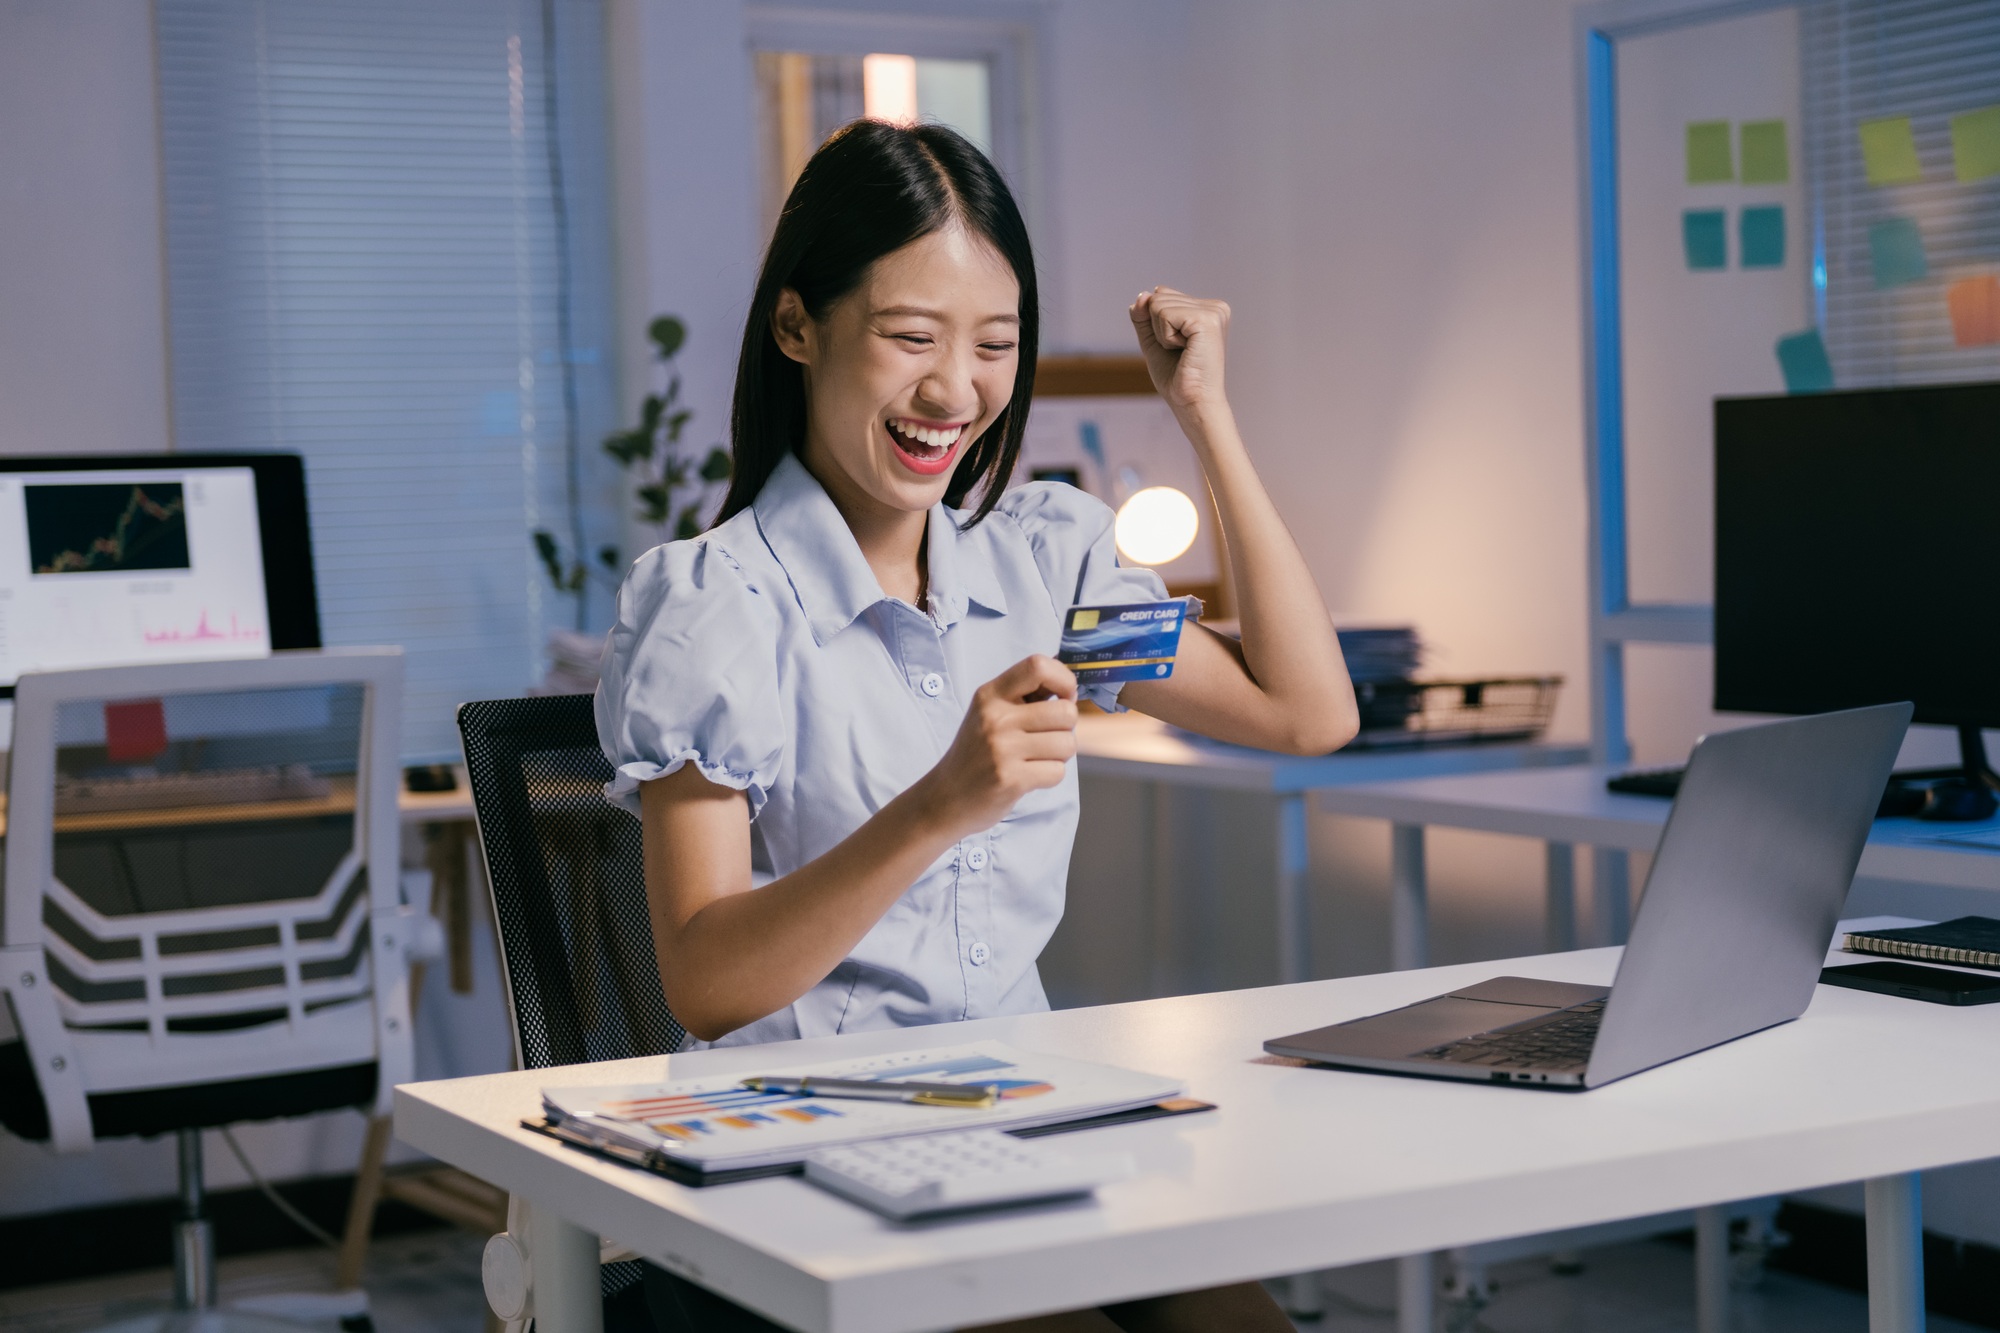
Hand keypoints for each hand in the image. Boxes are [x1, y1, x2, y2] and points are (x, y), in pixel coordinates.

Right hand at [917, 655, 1077, 839]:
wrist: (945, 797)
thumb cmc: (975, 754)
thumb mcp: (989, 714)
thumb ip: (1024, 696)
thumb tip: (1068, 682)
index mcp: (990, 695)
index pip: (1038, 666)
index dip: (1064, 680)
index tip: (1062, 698)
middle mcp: (995, 718)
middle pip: (1065, 712)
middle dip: (1066, 728)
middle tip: (1047, 737)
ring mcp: (1002, 749)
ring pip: (1067, 744)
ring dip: (1059, 755)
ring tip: (1034, 759)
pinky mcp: (1011, 779)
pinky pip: (1058, 771)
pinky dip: (1050, 776)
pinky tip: (1028, 776)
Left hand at [1129, 287, 1229, 416]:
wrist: (1192, 402)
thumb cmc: (1176, 377)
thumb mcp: (1153, 340)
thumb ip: (1143, 315)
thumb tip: (1142, 295)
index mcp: (1207, 309)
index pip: (1161, 294)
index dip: (1156, 324)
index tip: (1177, 347)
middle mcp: (1215, 307)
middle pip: (1158, 297)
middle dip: (1158, 329)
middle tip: (1180, 352)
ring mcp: (1213, 311)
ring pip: (1158, 304)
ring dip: (1162, 335)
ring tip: (1184, 352)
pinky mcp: (1206, 320)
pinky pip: (1163, 315)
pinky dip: (1165, 337)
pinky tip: (1185, 350)